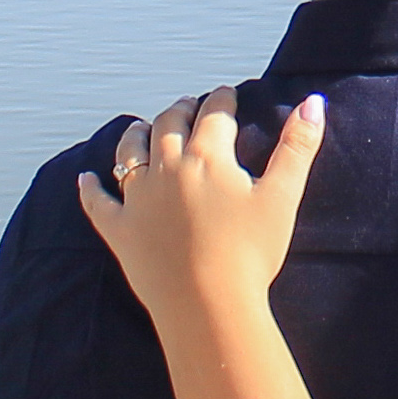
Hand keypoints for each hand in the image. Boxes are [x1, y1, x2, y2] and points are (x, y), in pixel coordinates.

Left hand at [79, 86, 324, 330]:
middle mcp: (166, 168)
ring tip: (144, 127)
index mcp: (207, 156)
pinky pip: (98, 203)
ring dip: (138, 134)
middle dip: (182, 110)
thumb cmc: (250, 253)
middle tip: (190, 105)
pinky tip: (84, 178)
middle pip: (169, 124)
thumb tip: (313, 102)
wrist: (208, 305)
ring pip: (130, 152)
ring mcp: (138, 199)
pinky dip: (90, 188)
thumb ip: (297, 147)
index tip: (226, 93)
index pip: (214, 113)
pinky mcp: (120, 230)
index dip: (222, 99)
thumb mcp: (282, 197)